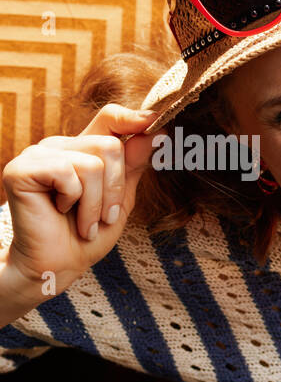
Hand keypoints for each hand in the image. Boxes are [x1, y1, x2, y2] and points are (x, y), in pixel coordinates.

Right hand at [1, 104, 156, 297]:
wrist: (59, 264)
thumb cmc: (89, 233)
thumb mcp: (121, 198)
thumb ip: (133, 165)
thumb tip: (155, 130)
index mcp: (84, 150)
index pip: (110, 118)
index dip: (133, 118)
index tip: (156, 120)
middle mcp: (61, 146)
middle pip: (110, 145)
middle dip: (115, 190)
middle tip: (104, 216)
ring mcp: (38, 154)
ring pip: (93, 163)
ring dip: (96, 202)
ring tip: (86, 222)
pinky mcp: (21, 168)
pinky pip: (67, 173)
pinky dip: (74, 200)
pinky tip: (61, 211)